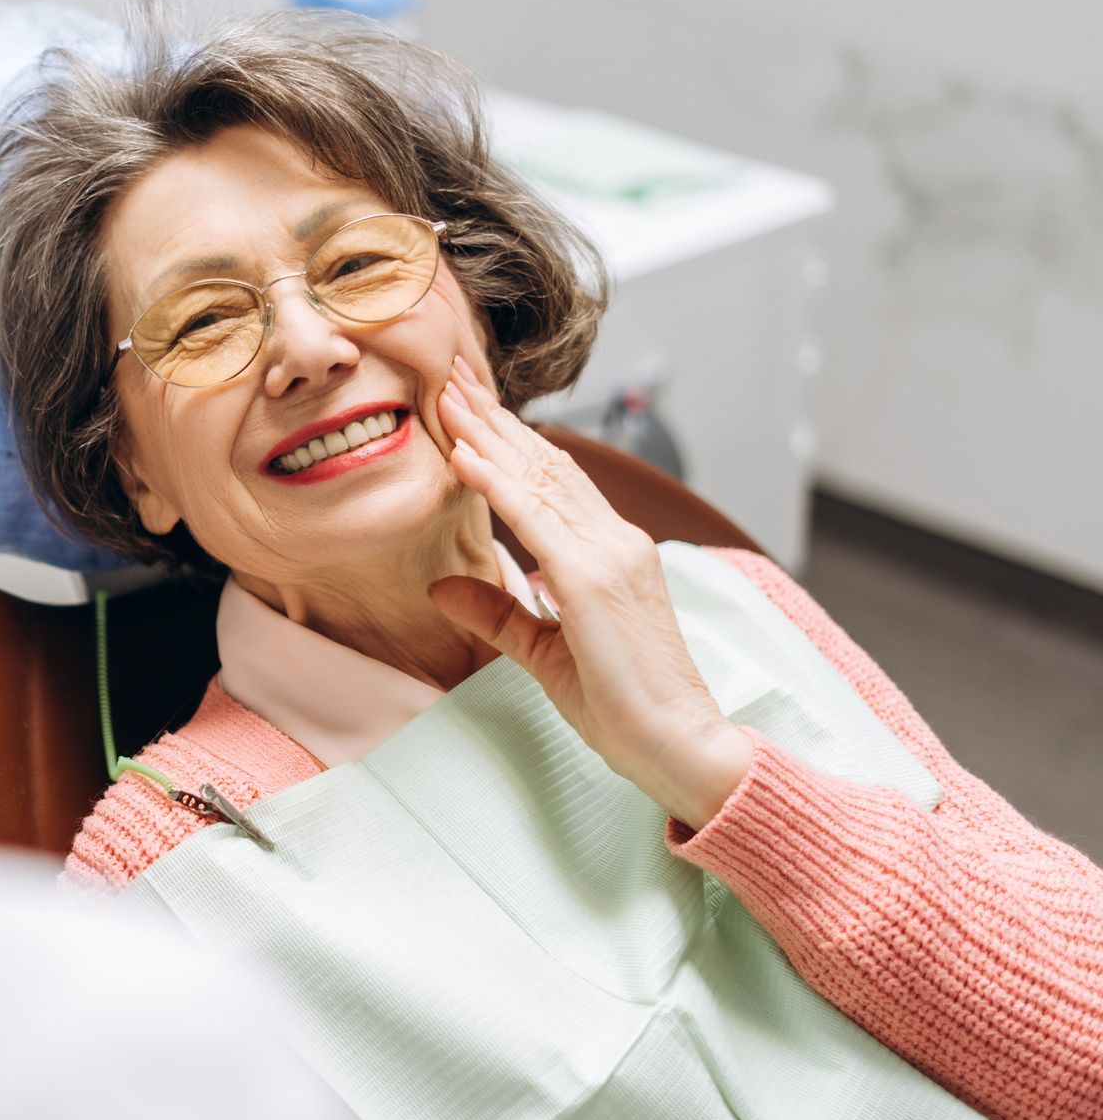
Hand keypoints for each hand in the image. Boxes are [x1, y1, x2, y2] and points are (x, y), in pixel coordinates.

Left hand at [430, 359, 751, 828]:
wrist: (676, 745)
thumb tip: (443, 588)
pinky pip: (534, 519)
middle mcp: (615, 541)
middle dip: (495, 418)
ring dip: (489, 433)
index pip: (552, 482)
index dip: (509, 441)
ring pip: (538, 478)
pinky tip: (463, 453)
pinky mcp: (592, 580)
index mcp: (610, 553)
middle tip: (451, 374)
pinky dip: (496, 482)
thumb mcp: (543, 652)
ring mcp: (609, 555)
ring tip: (448, 394)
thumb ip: (500, 615)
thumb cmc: (622, 708)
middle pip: (545, 463)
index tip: (468, 408)